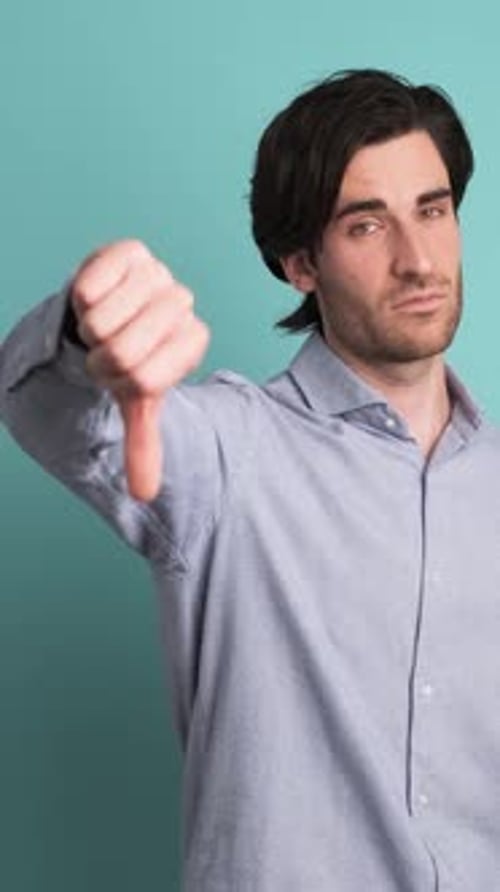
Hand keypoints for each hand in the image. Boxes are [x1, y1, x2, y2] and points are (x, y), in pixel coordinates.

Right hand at [70, 239, 209, 500]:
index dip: (118, 381)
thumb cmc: (127, 356)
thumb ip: (143, 444)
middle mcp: (183, 305)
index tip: (123, 371)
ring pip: (102, 322)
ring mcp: (160, 274)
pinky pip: (88, 287)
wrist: (110, 310)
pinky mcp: (131, 252)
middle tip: (108, 347)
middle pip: (122, 352)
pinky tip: (98, 297)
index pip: (144, 379)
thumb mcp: (136, 399)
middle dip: (101, 358)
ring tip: (104, 323)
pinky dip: (81, 301)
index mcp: (193, 343)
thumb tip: (144, 495)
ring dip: (89, 330)